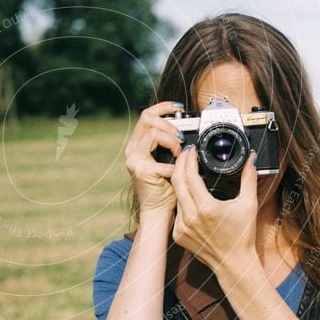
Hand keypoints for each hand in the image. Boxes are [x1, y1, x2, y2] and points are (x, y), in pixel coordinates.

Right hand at [124, 101, 184, 215]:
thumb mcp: (168, 160)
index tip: (179, 108)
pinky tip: (178, 172)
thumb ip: (171, 145)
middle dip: (168, 124)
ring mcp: (134, 159)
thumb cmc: (166, 187)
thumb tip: (187, 130)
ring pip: (154, 133)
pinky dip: (175, 164)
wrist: (157, 211)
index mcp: (138, 144)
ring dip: (172, 140)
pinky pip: (163, 158)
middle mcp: (132, 149)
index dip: (163, 107)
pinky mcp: (141, 170)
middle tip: (181, 136)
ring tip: (180, 153)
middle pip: (147, 118)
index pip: (147, 115)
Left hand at [171, 145, 259, 276]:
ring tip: (189, 171)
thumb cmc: (242, 236)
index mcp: (206, 208)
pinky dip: (182, 199)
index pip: (189, 175)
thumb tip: (250, 158)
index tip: (193, 150)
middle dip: (180, 164)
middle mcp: (190, 217)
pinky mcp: (177, 234)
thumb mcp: (248, 204)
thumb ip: (248, 178)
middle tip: (187, 154)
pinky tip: (190, 194)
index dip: (189, 159)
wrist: (233, 264)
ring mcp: (181, 227)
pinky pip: (176, 210)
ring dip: (180, 181)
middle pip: (176, 181)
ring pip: (175, 195)